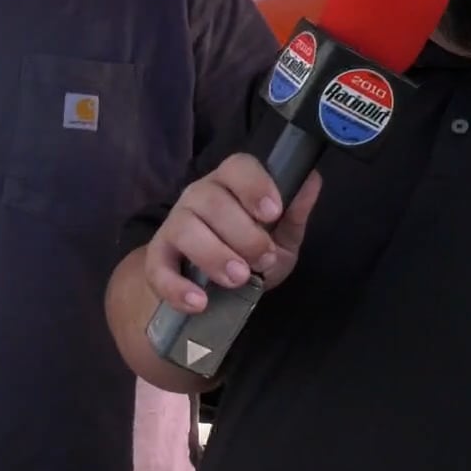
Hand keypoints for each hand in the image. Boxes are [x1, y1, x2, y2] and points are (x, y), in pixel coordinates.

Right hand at [144, 153, 321, 313]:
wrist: (214, 284)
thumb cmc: (250, 249)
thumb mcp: (281, 234)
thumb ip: (295, 212)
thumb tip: (312, 180)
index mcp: (230, 183)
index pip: (237, 167)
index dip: (254, 186)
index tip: (272, 212)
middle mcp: (198, 196)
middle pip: (212, 200)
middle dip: (243, 233)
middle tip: (263, 258)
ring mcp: (174, 225)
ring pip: (186, 229)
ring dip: (215, 255)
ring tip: (239, 279)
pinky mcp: (158, 258)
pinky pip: (158, 268)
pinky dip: (177, 287)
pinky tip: (200, 302)